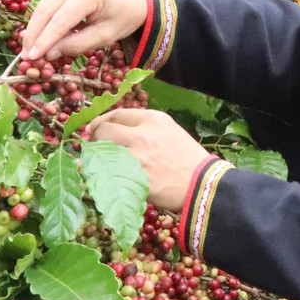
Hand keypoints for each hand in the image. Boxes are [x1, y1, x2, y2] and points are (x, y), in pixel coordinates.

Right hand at [20, 0, 147, 60]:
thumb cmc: (125, 16)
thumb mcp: (106, 35)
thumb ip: (78, 44)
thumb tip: (49, 54)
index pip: (60, 20)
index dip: (44, 41)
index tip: (32, 58)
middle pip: (46, 10)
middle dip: (34, 35)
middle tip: (26, 57)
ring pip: (44, 4)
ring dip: (35, 28)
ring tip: (29, 49)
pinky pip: (49, 0)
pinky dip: (42, 18)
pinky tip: (37, 35)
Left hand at [86, 109, 212, 210]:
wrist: (204, 185)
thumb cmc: (189, 161)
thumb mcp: (171, 133)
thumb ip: (147, 129)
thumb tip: (118, 132)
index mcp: (154, 119)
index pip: (117, 114)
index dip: (102, 122)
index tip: (96, 130)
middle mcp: (143, 133)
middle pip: (104, 129)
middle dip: (96, 138)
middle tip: (95, 148)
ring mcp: (137, 155)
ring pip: (102, 151)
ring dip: (98, 157)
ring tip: (103, 164)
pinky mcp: (134, 177)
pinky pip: (109, 172)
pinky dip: (104, 175)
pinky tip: (109, 180)